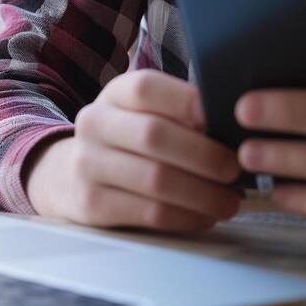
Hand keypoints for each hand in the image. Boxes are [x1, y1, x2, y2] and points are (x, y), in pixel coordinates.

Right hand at [25, 69, 241, 231]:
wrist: (70, 175)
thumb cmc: (128, 141)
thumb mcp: (144, 113)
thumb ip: (180, 112)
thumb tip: (233, 124)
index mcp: (114, 94)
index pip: (147, 88)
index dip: (188, 102)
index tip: (224, 118)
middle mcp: (94, 124)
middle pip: (154, 136)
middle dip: (204, 155)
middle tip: (235, 169)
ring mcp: (87, 164)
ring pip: (155, 180)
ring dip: (202, 194)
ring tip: (229, 201)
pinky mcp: (91, 204)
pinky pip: (149, 213)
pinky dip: (186, 217)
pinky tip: (205, 216)